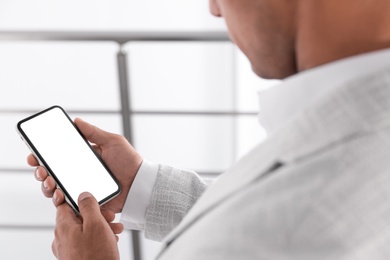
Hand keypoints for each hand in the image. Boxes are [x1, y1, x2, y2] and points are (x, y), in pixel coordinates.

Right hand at [27, 118, 142, 212]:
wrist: (139, 183)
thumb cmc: (129, 161)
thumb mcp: (113, 141)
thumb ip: (94, 132)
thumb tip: (76, 120)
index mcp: (83, 158)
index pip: (58, 157)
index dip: (43, 156)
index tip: (33, 154)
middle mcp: (79, 173)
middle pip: (51, 173)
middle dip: (40, 172)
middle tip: (41, 169)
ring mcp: (81, 187)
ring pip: (55, 189)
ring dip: (47, 185)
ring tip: (50, 181)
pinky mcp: (86, 200)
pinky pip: (67, 202)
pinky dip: (59, 199)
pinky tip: (59, 194)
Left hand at [53, 192, 121, 259]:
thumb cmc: (96, 257)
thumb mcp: (96, 224)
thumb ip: (88, 206)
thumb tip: (83, 195)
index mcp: (63, 226)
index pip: (66, 204)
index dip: (81, 199)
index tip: (93, 199)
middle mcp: (62, 238)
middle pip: (78, 217)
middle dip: (97, 215)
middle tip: (110, 217)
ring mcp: (67, 249)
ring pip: (83, 230)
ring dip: (100, 227)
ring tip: (115, 230)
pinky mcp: (75, 257)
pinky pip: (85, 242)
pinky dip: (97, 238)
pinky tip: (110, 240)